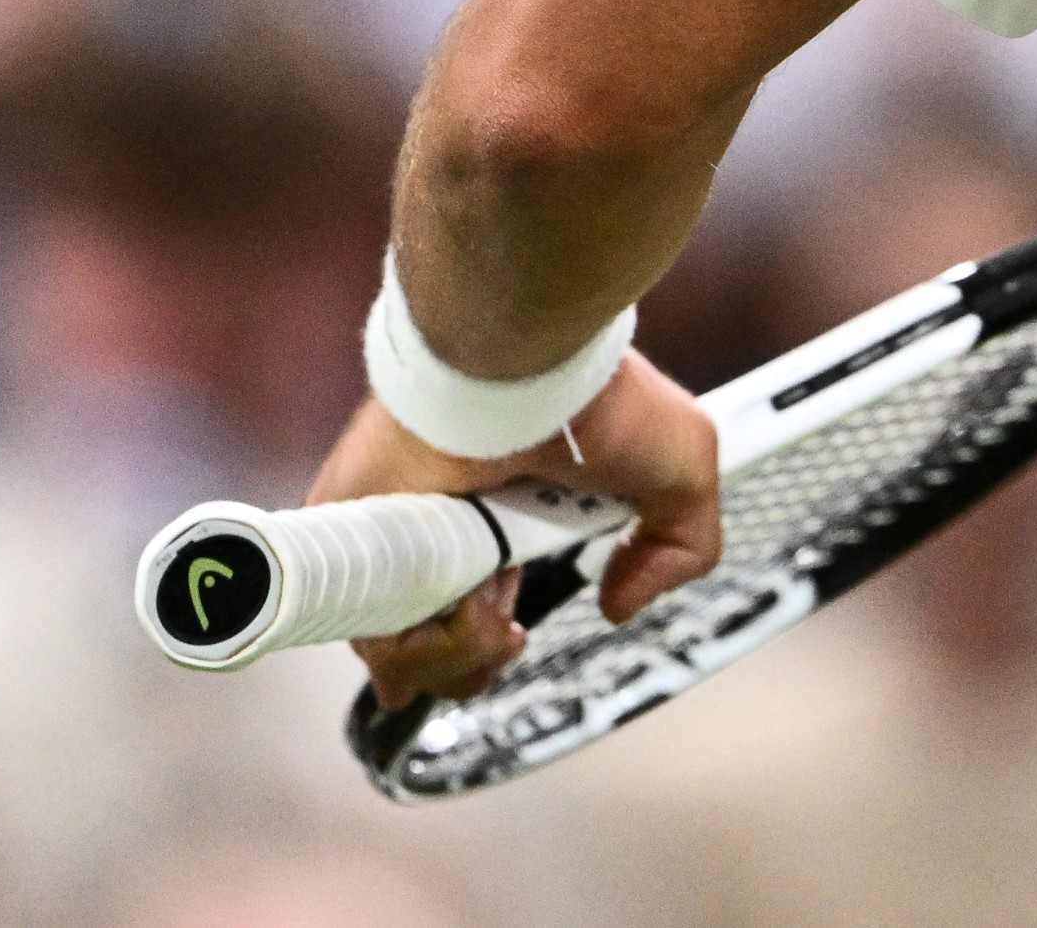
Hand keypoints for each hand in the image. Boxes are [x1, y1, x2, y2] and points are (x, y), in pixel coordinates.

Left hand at [305, 350, 721, 708]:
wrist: (526, 374)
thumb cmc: (601, 404)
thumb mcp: (684, 469)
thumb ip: (682, 547)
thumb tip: (619, 605)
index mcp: (499, 519)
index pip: (470, 613)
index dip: (490, 643)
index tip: (518, 628)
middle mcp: (439, 534)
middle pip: (433, 654)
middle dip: (480, 661)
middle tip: (510, 628)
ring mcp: (393, 541)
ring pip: (402, 661)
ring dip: (464, 654)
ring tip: (492, 606)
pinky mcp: (352, 547)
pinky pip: (376, 639)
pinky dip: (430, 643)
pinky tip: (469, 597)